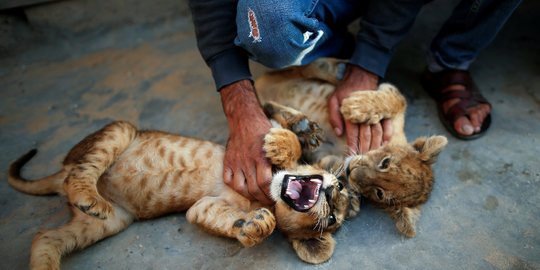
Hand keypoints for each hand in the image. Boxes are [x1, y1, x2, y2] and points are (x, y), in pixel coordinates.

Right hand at [220, 80, 273, 204]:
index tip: (277, 197)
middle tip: (270, 202)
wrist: (244, 117)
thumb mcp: (278, 140)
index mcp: (262, 156)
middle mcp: (247, 160)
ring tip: (257, 198)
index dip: (271, 194)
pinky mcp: (227, 161)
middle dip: (263, 199)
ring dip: (250, 196)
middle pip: (253, 188)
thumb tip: (291, 172)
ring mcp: (235, 162)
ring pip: (240, 188)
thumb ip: (283, 156)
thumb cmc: (264, 129)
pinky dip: (235, 187)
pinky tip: (243, 188)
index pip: (265, 182)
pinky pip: (228, 180)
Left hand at [327, 64, 392, 153]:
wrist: (361, 75)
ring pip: (377, 132)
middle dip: (364, 149)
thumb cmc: (345, 90)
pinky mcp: (382, 111)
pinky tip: (385, 142)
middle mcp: (364, 115)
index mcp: (351, 114)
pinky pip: (387, 124)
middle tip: (363, 159)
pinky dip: (387, 134)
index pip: (353, 135)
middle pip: (366, 136)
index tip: (352, 155)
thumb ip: (335, 117)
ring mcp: (375, 113)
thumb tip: (339, 133)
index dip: (353, 146)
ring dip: (375, 145)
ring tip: (373, 154)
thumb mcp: (333, 100)